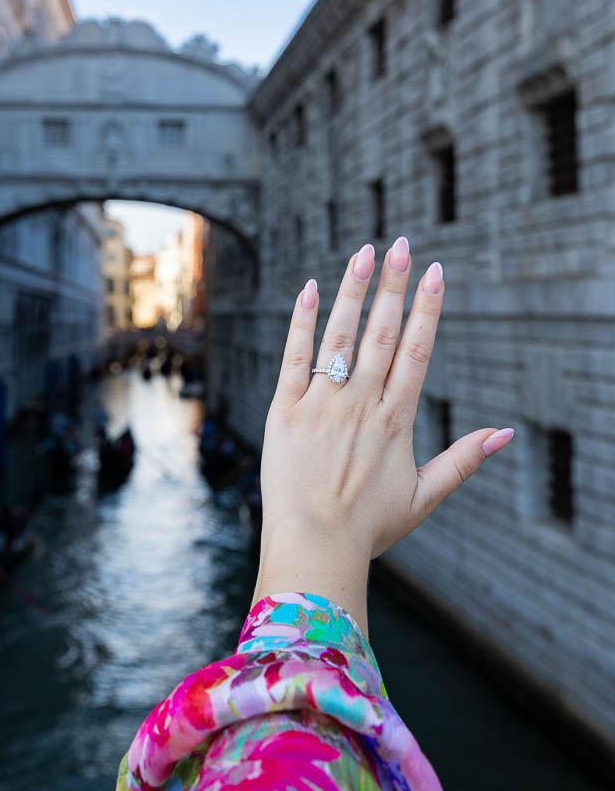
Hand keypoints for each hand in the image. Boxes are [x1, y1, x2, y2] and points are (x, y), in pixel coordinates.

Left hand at [252, 237, 514, 635]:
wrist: (314, 546)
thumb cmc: (368, 527)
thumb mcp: (424, 497)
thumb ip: (464, 461)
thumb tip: (505, 434)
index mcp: (395, 420)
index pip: (415, 351)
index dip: (427, 309)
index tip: (434, 273)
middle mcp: (361, 404)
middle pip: (381, 333)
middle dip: (393, 286)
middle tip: (401, 244)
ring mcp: (321, 403)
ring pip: (340, 336)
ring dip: (353, 291)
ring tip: (364, 253)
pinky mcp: (284, 410)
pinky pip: (294, 357)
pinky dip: (303, 322)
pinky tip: (311, 288)